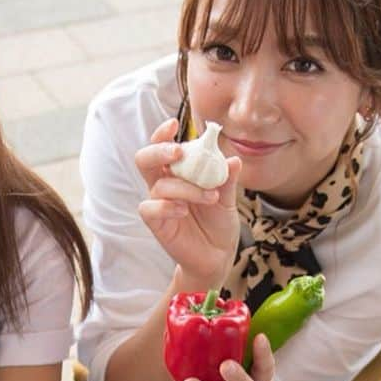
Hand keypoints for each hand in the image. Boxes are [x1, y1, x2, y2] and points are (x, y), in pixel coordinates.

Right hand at [136, 118, 241, 290]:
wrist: (217, 256)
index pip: (163, 146)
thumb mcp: (229, 198)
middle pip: (146, 159)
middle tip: (178, 152)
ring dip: (186, 187)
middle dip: (159, 150)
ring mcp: (159, 204)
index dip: (163, 133)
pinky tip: (184, 211)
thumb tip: (234, 159)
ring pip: (159, 185)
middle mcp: (165, 184)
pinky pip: (150, 209)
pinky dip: (166, 206)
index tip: (175, 124)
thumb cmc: (219, 224)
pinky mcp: (156, 224)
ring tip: (211, 197)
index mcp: (179, 172)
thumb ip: (228, 179)